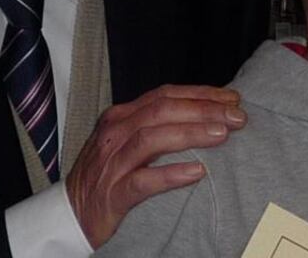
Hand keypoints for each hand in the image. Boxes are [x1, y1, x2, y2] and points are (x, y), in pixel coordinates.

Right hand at [65, 84, 246, 247]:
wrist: (70, 212)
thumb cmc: (106, 175)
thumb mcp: (127, 141)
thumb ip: (157, 126)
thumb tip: (204, 114)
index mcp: (121, 116)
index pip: (164, 95)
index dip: (199, 94)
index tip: (232, 99)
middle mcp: (115, 133)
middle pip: (161, 111)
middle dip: (202, 109)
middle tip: (237, 116)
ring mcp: (112, 163)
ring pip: (152, 139)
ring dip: (190, 133)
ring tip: (221, 134)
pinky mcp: (113, 193)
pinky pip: (143, 181)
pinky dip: (170, 175)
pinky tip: (196, 173)